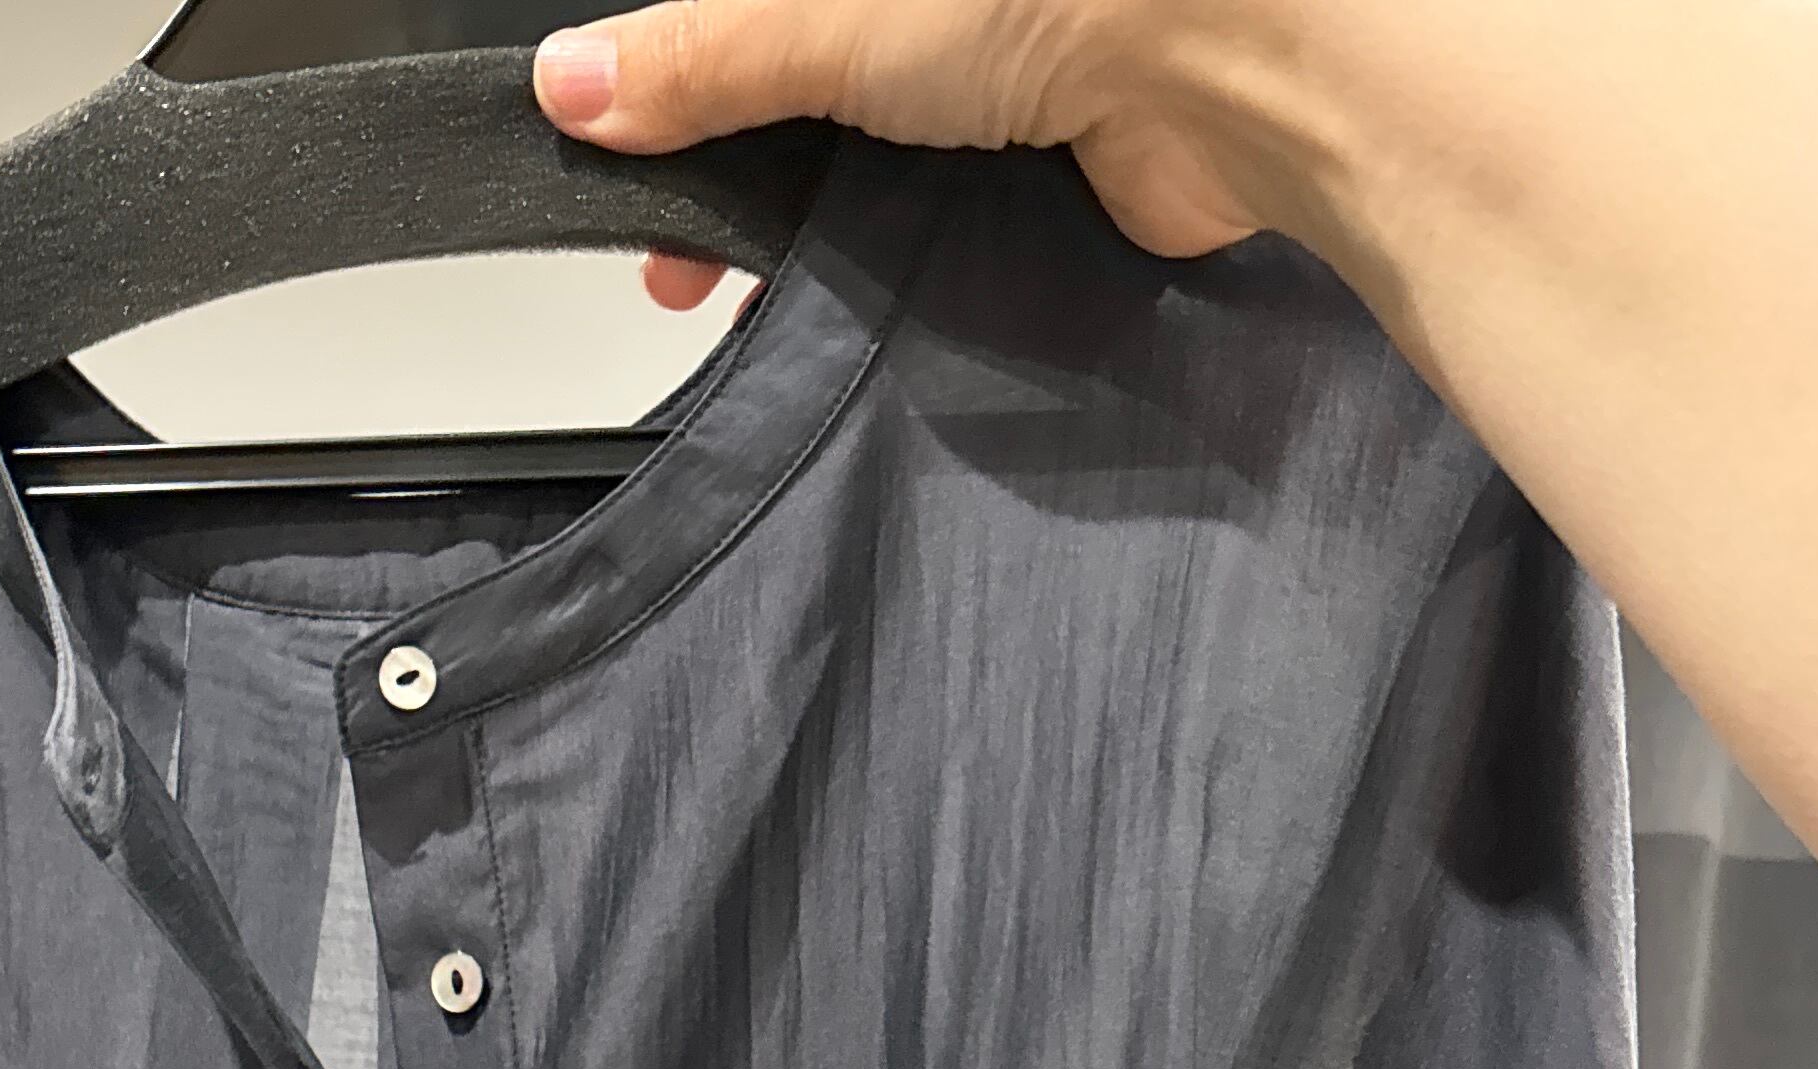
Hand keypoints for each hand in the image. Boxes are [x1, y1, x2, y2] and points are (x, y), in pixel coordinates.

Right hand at [533, 0, 1270, 269]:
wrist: (1242, 69)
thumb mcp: (829, 17)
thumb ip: (704, 59)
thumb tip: (574, 82)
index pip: (747, 18)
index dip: (676, 86)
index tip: (623, 159)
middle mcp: (944, 1)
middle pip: (799, 84)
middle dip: (732, 176)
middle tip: (684, 264)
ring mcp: (1002, 64)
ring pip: (867, 153)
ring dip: (808, 227)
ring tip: (758, 290)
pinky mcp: (1050, 153)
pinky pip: (940, 209)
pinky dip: (892, 254)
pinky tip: (859, 289)